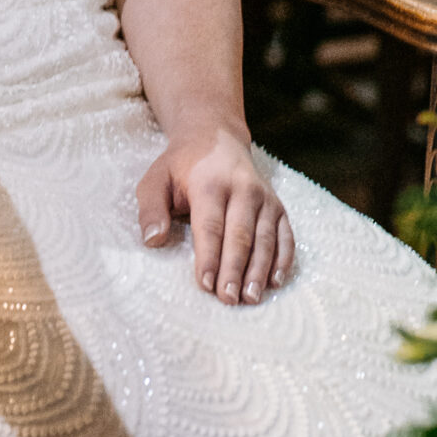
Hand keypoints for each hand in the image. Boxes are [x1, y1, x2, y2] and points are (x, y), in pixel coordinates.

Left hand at [138, 126, 293, 303]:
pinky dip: (283, 259)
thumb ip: (151, 209)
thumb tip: (153, 240)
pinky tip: (275, 281)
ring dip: (260, 270)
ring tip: (252, 298)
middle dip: (235, 270)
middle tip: (229, 299)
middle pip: (240, 235)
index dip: (209, 257)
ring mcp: (264, 198)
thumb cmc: (180, 166)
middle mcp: (243, 189)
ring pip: (265, 238)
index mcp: (210, 183)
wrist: (215, 137)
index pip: (210, 226)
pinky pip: (285, 235)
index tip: (206, 284)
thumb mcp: (155, 179)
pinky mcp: (278, 206)